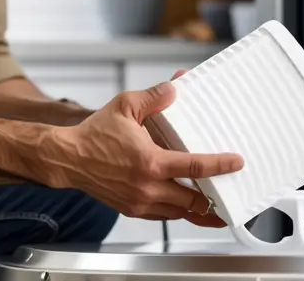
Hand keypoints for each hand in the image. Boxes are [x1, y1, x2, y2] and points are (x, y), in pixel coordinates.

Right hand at [45, 80, 242, 227]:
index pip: (195, 167)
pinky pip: (162, 215)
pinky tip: (182, 202)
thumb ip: (154, 97)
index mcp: (150, 162)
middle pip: (193, 201)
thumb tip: (174, 88)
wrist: (67, 158)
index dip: (220, 166)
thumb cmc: (93, 135)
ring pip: (179, 213)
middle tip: (228, 195)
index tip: (235, 163)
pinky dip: (176, 210)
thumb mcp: (125, 106)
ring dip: (195, 208)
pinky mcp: (131, 209)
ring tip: (211, 204)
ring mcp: (139, 202)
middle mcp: (147, 187)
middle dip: (213, 200)